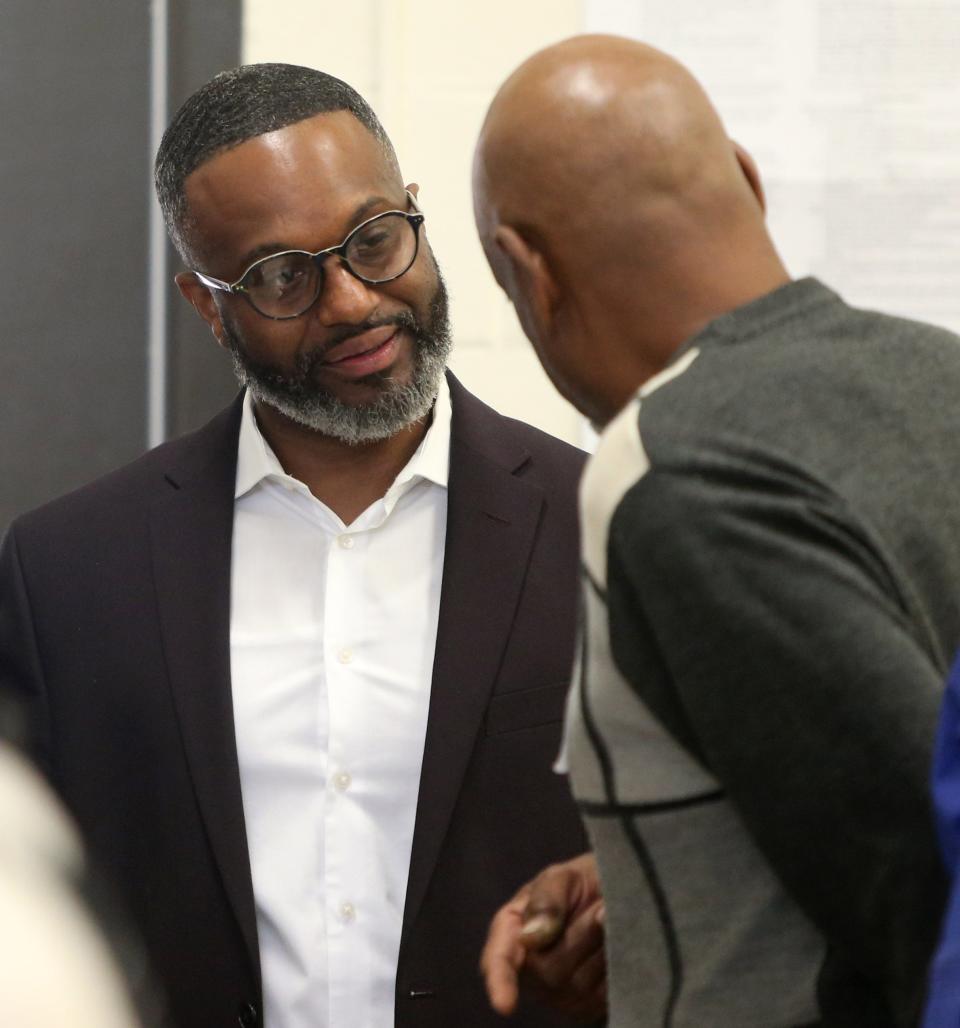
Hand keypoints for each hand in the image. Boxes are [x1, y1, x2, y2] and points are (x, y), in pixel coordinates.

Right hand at [480, 852, 606, 1021]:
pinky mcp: (588, 1006)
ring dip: (601, 946)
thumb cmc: (583, 882)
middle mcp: (529, 968)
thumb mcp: (563, 877)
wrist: (620, 894)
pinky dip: (614, 965)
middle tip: (600, 906)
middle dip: (580, 935)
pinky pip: (602, 995)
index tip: (505, 1005)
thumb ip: (546, 899)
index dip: (500, 982)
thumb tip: (531, 938)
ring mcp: (558, 993)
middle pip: (547, 972)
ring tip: (607, 919)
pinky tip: (614, 944)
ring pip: (578, 984)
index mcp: (511, 930)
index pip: (498, 961)